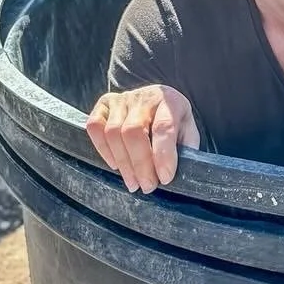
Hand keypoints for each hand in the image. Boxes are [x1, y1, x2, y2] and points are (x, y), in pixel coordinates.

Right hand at [85, 85, 199, 192]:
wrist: (158, 99)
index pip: (164, 127)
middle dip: (140, 164)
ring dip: (123, 163)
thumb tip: (171, 173)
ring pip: (113, 132)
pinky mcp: (104, 104)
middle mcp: (144, 97)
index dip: (163, 155)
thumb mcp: (188, 131)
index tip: (164, 178)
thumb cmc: (174, 121)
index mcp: (169, 101)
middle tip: (147, 186)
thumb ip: (185, 148)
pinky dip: (102, 149)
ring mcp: (121, 99)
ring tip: (133, 183)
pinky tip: (114, 164)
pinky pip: (95, 127)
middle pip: (134, 131)